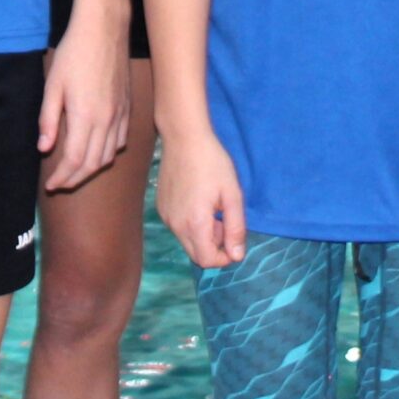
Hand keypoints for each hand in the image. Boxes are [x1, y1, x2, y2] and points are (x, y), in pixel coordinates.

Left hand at [38, 5, 130, 192]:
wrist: (104, 28)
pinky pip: (120, 142)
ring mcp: (120, 115)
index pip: (74, 160)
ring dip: (91, 170)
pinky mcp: (127, 108)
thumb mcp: (53, 84)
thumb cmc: (74, 52)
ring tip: (75, 173)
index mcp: (85, 116)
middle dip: (75, 179)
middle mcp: (106, 120)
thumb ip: (48, 119)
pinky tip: (96, 152)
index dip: (62, 177)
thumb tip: (44, 148)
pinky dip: (108, 155)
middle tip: (59, 184)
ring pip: (108, 156)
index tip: (50, 185)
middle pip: (93, 164)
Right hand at [157, 125, 246, 268]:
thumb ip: (236, 228)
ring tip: (212, 209)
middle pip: (195, 255)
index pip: (207, 261)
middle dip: (214, 247)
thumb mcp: (232, 194)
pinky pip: (178, 227)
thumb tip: (237, 256)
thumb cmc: (212, 163)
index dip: (224, 258)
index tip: (234, 241)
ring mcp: (165, 216)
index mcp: (195, 223)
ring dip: (203, 235)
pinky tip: (198, 201)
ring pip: (186, 241)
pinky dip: (190, 224)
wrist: (184, 138)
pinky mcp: (160, 207)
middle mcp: (175, 224)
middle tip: (224, 222)